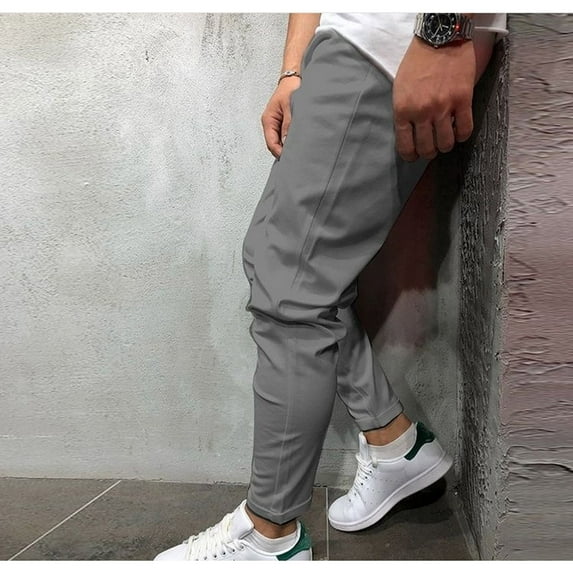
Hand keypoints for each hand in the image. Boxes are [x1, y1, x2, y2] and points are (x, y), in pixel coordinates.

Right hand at [261, 76, 300, 157]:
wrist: (293, 79)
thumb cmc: (290, 88)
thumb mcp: (289, 106)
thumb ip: (288, 124)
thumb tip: (287, 141)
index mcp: (268, 120)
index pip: (271, 143)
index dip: (280, 152)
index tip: (290, 158)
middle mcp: (271, 124)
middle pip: (275, 145)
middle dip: (284, 152)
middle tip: (296, 158)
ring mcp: (276, 125)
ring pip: (280, 142)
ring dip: (288, 147)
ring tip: (298, 152)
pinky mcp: (283, 124)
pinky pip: (285, 137)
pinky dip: (290, 141)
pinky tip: (298, 143)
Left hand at [393, 36, 475, 161]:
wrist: (440, 38)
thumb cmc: (417, 63)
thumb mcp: (399, 89)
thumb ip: (404, 112)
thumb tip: (409, 134)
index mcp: (403, 110)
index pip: (405, 146)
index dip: (411, 155)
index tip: (414, 155)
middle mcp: (422, 112)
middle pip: (427, 148)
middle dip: (429, 152)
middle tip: (432, 148)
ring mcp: (443, 107)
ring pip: (446, 143)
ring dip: (446, 145)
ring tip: (446, 139)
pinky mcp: (463, 100)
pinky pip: (465, 129)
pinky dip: (462, 135)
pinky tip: (459, 131)